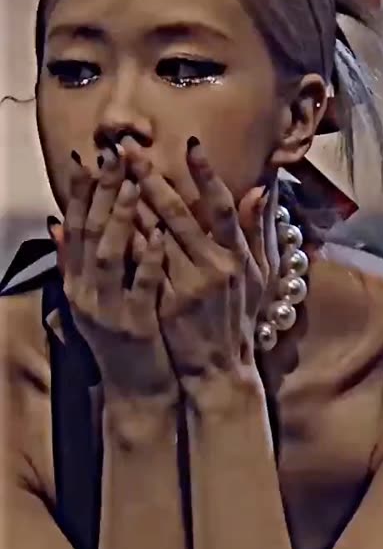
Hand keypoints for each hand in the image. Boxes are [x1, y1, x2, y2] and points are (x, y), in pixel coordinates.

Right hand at [50, 150, 174, 396]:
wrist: (135, 391)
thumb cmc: (121, 339)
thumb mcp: (91, 300)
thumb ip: (76, 263)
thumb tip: (56, 223)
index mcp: (76, 283)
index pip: (75, 229)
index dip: (79, 193)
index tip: (88, 158)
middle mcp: (85, 294)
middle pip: (89, 234)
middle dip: (101, 193)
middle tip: (114, 157)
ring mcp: (109, 310)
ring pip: (110, 257)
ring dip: (121, 220)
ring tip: (133, 186)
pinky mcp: (137, 326)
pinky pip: (142, 286)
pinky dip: (149, 259)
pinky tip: (160, 235)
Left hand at [128, 138, 269, 411]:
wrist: (221, 370)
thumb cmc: (239, 319)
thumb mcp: (261, 276)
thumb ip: (258, 232)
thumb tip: (261, 189)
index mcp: (239, 257)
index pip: (222, 207)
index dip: (207, 175)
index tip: (191, 144)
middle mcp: (216, 267)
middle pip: (180, 214)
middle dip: (153, 178)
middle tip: (129, 149)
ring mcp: (190, 286)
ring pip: (156, 236)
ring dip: (132, 202)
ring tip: (112, 174)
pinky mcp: (168, 303)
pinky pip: (145, 265)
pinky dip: (130, 241)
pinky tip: (110, 219)